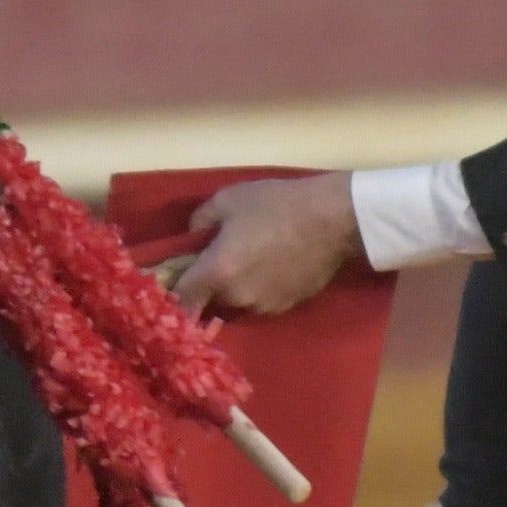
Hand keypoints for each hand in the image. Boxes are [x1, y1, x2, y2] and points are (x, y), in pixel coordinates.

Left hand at [173, 174, 361, 318]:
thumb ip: (199, 220)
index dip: (173, 297)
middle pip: (210, 301)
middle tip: (220, 257)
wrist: (333, 220)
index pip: (182, 300)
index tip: (172, 288)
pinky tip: (273, 266)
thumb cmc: (277, 204)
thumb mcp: (229, 199)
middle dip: (209, 284)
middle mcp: (237, 297)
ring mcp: (264, 306)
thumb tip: (193, 237)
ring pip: (236, 303)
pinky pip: (260, 302)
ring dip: (235, 288)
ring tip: (252, 259)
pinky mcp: (285, 308)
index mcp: (218, 271)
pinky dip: (259, 289)